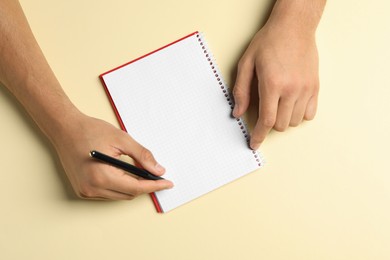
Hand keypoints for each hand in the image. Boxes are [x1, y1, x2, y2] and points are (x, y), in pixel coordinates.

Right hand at [52, 113, 172, 199]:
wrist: (65, 128)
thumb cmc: (90, 131)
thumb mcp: (122, 139)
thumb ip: (142, 156)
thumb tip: (158, 170)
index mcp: (101, 176)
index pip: (136, 188)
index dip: (154, 186)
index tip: (168, 183)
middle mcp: (92, 188)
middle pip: (129, 194)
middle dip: (145, 186)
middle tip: (158, 175)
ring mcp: (85, 191)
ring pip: (119, 196)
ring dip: (133, 187)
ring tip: (142, 172)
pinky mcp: (82, 190)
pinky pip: (108, 194)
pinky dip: (120, 186)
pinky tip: (126, 175)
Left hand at [232, 22, 319, 149]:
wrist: (294, 27)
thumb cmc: (269, 42)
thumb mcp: (247, 63)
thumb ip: (241, 90)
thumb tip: (238, 112)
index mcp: (272, 84)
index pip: (266, 121)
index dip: (258, 136)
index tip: (254, 144)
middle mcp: (292, 89)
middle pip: (280, 125)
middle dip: (269, 124)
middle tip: (264, 110)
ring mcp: (306, 89)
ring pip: (294, 121)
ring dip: (283, 119)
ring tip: (278, 104)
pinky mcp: (315, 87)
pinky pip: (310, 114)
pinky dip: (299, 115)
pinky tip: (291, 104)